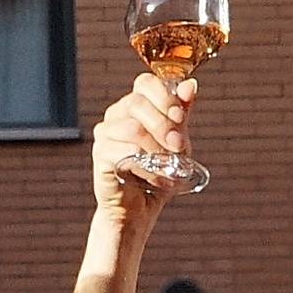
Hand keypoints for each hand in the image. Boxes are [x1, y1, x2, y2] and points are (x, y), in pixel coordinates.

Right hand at [89, 70, 195, 220]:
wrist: (138, 209)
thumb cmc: (156, 173)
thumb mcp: (176, 141)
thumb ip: (180, 114)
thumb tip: (191, 85)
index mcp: (134, 106)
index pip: (145, 83)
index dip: (165, 97)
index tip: (180, 117)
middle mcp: (116, 115)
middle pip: (138, 103)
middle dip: (164, 125)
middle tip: (178, 146)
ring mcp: (105, 134)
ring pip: (133, 128)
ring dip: (157, 148)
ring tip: (168, 166)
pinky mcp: (101, 155)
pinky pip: (126, 152)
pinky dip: (147, 166)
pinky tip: (158, 178)